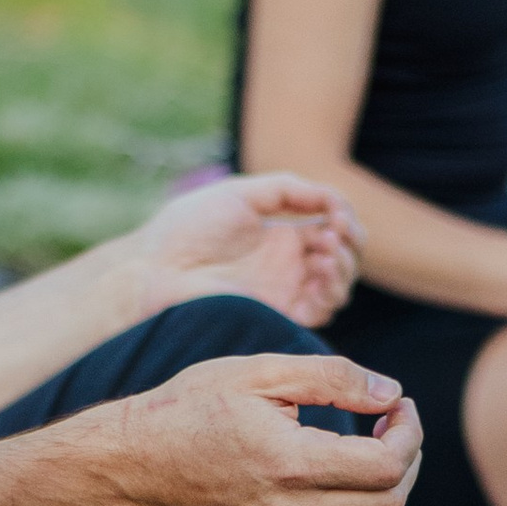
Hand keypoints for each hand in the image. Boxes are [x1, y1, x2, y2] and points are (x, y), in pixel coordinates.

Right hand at [109, 350, 421, 505]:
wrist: (135, 462)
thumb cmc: (192, 405)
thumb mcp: (261, 371)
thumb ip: (333, 377)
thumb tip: (391, 393)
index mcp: (289, 463)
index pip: (386, 465)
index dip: (409, 431)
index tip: (397, 402)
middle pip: (389, 503)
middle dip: (408, 458)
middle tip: (393, 421)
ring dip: (388, 490)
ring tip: (374, 447)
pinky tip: (346, 477)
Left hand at [128, 174, 362, 333]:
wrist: (157, 266)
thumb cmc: (189, 226)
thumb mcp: (242, 193)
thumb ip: (289, 189)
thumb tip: (333, 197)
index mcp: (282, 234)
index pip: (333, 229)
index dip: (344, 219)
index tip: (336, 211)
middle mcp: (288, 265)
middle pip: (343, 258)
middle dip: (349, 242)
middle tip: (335, 231)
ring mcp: (284, 291)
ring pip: (337, 287)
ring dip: (343, 266)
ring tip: (325, 251)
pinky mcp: (276, 316)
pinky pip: (320, 312)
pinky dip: (329, 292)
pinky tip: (318, 271)